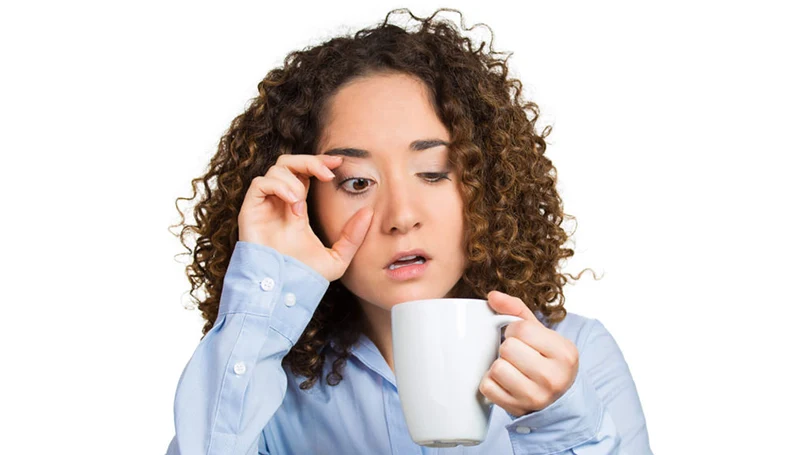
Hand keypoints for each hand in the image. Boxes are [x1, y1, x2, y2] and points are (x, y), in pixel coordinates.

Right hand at [237, 153, 373, 281]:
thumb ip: (352, 237)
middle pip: (289, 163)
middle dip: (309, 161)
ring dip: (293, 179)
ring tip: (302, 201)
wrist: (281, 291)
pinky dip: (278, 186)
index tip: (338, 163)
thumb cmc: (303, 277)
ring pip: (275, 170)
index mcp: (297, 207)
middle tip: (327, 172)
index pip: (305, 173)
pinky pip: (260, 183)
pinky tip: (293, 202)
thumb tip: (368, 213)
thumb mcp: (337, 258)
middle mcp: (279, 203)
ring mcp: (264, 206)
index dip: (319, 163)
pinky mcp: (250, 211)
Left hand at [479, 290, 578, 416]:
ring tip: (511, 368)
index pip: (521, 329)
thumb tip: (492, 296)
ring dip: (498, 366)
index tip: (522, 339)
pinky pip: (487, 387)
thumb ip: (517, 310)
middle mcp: (554, 377)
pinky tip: (504, 382)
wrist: (559, 399)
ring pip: (497, 368)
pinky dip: (491, 383)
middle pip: (507, 348)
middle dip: (507, 348)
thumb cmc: (547, 360)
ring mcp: (536, 397)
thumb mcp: (542, 333)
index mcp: (564, 353)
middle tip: (517, 355)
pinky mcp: (518, 409)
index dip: (515, 330)